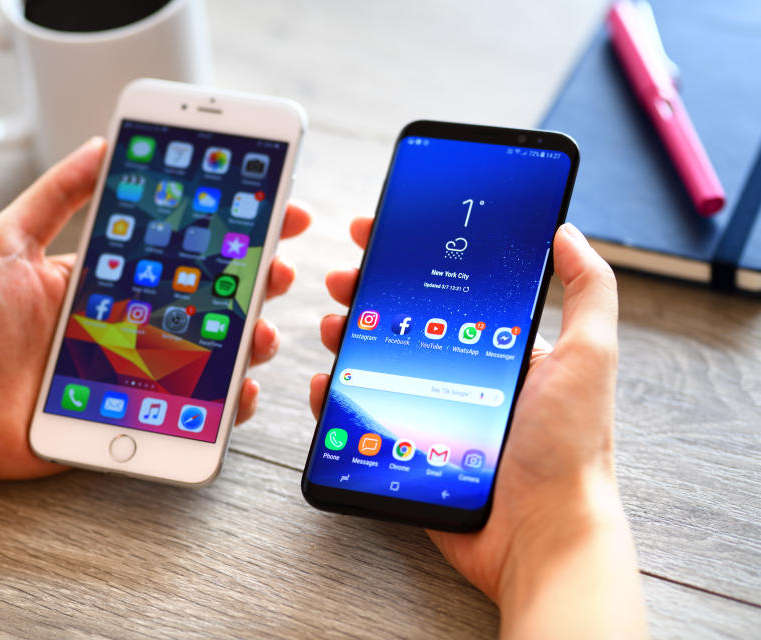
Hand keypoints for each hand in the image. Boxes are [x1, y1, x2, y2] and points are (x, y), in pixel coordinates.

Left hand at [0, 138, 310, 482]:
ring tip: (258, 331)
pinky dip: (230, 401)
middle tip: (277, 269)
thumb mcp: (7, 243)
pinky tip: (238, 387)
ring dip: (253, 338)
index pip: (187, 247)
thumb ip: (54, 195)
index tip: (277, 208)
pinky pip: (201, 408)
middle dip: (260, 280)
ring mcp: (146, 368)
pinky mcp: (143, 413)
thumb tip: (99, 143)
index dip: (234, 228)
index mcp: (117, 278)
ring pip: (219, 351)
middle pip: (216, 298)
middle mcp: (139, 321)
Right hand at [310, 218, 642, 613]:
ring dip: (348, 339)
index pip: (449, 293)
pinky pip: (363, 417)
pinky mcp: (408, 449)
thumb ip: (588, 291)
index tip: (382, 235)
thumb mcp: (588, 357)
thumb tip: (566, 232)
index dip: (414, 261)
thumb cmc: (569, 449)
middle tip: (344, 278)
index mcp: (502, 351)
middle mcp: (464, 378)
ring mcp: (432, 413)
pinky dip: (336, 398)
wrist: (540, 534)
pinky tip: (324, 383)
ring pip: (377, 366)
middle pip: (404, 324)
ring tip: (333, 324)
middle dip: (369, 294)